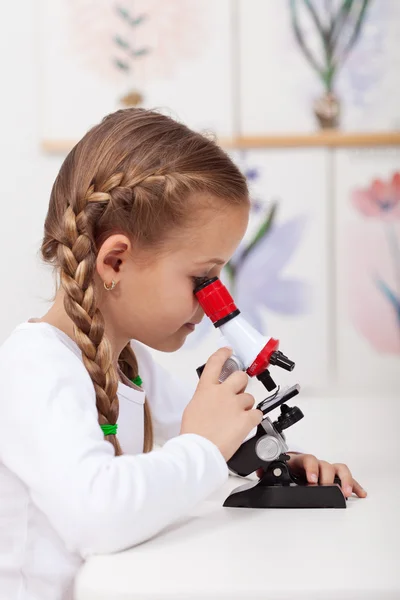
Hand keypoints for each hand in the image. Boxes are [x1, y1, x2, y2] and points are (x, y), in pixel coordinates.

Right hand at [180, 347, 262, 461]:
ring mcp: (236, 405)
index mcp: (206, 389)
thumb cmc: (193, 432)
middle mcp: (223, 392)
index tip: (228, 352)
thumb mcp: (193, 407)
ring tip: (236, 419)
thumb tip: (212, 398)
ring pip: (249, 398)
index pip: (215, 363)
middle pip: (241, 377)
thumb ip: (206, 397)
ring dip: (245, 406)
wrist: (199, 449)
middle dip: (241, 384)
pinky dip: (253, 419)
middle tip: (237, 394)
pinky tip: (244, 425)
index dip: (223, 354)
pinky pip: (257, 413)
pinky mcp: (246, 418)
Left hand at [257, 453, 366, 498]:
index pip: (308, 459)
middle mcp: (316, 464)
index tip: (311, 480)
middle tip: (326, 487)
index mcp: (301, 461)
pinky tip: (359, 494)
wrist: (292, 466)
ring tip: (346, 492)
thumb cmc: (286, 469)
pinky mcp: (335, 479)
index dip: (311, 469)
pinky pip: (347, 479)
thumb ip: (267, 470)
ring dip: (344, 480)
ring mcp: (326, 471)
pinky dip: (355, 486)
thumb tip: (257, 470)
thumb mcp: (276, 469)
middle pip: (325, 465)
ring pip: (339, 470)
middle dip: (327, 477)